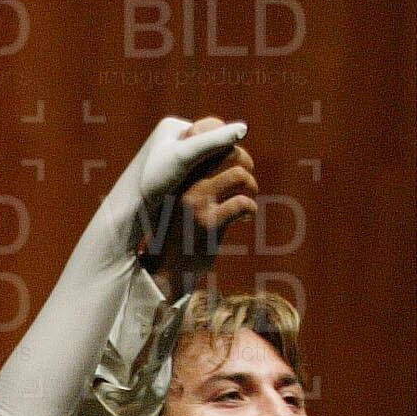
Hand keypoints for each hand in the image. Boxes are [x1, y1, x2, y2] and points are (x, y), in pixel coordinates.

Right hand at [140, 116, 257, 289]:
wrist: (165, 271)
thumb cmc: (175, 233)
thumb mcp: (177, 200)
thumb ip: (194, 178)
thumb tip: (227, 155)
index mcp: (177, 176)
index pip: (207, 144)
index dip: (228, 146)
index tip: (234, 161)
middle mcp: (185, 185)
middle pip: (227, 152)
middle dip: (245, 161)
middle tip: (246, 180)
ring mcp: (197, 204)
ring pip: (238, 174)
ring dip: (251, 185)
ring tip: (249, 197)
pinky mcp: (209, 224)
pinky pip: (241, 203)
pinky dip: (250, 209)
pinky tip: (245, 218)